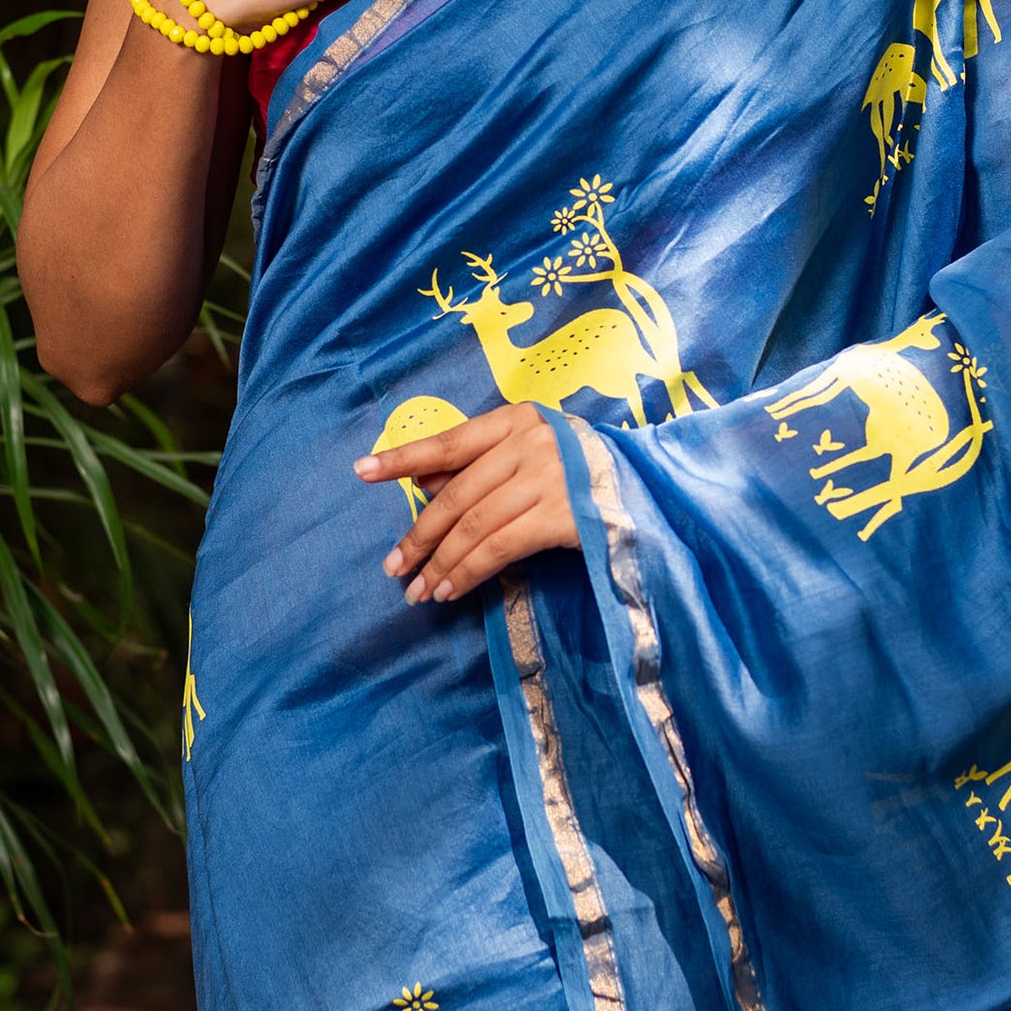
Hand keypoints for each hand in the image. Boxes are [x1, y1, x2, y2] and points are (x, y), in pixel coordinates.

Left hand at [356, 404, 578, 604]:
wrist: (648, 491)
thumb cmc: (580, 471)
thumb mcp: (529, 453)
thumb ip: (477, 465)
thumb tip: (420, 485)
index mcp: (516, 420)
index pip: (449, 440)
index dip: (403, 458)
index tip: (362, 471)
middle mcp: (530, 443)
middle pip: (457, 493)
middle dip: (420, 535)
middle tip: (394, 567)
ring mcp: (549, 477)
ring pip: (474, 525)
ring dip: (441, 563)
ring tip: (419, 591)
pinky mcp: (562, 515)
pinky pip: (500, 547)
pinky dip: (470, 571)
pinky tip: (453, 589)